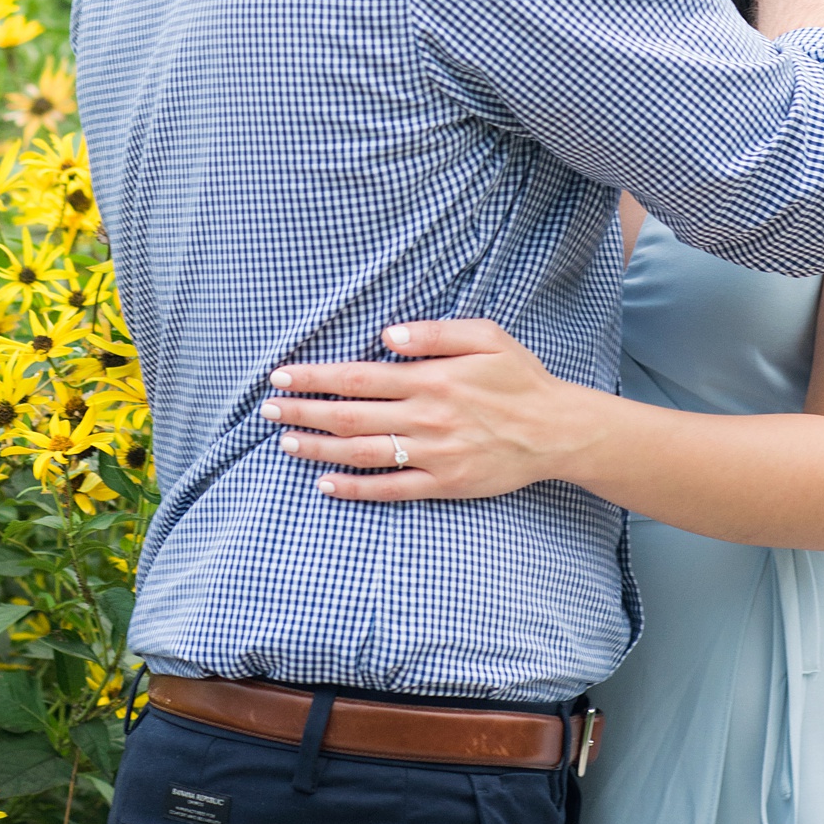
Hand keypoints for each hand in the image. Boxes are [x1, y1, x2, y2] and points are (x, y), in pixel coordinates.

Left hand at [260, 318, 589, 502]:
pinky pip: (390, 489)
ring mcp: (433, 455)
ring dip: (319, 451)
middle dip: (304, 414)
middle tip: (268, 412)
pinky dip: (354, 489)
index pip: (357, 378)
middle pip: (350, 417)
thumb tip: (386, 336)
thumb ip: (434, 333)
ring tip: (286, 444)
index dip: (315, 378)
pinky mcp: (443, 484)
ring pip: (362, 455)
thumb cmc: (518, 376)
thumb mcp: (484, 335)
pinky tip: (326, 484)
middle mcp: (425, 418)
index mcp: (430, 378)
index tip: (281, 376)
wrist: (555, 429)